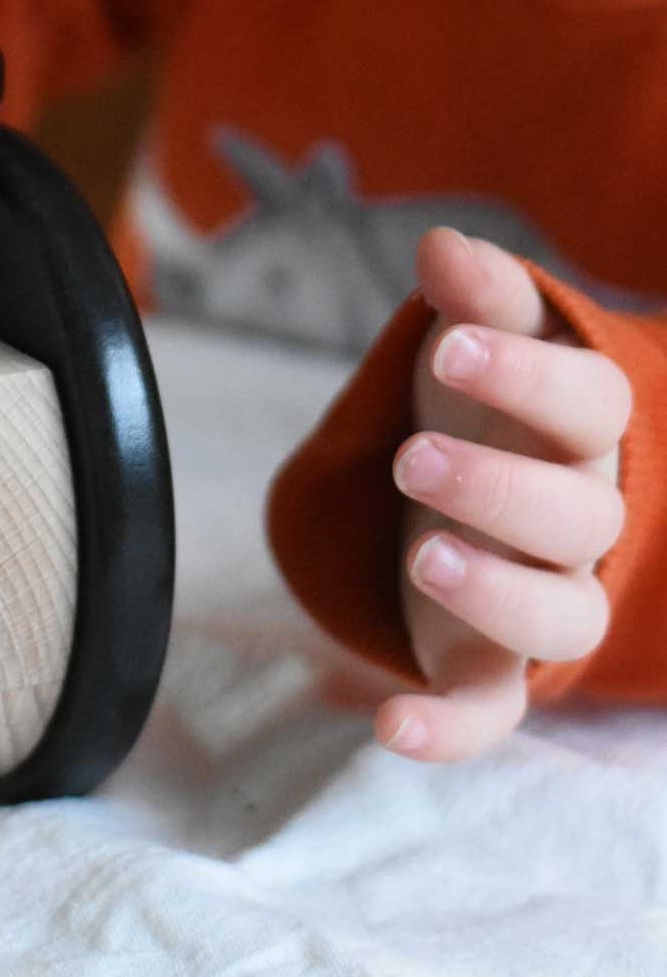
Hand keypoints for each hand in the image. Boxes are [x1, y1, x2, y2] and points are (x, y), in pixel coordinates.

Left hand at [375, 228, 629, 761]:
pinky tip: (389, 729)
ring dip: (499, 595)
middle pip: (575, 516)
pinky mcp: (489, 665)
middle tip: (414, 455)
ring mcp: (539, 597)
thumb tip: (442, 247)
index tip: (446, 341)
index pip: (587, 403)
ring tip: (426, 558)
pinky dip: (447, 729)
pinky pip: (489, 711)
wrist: (475, 489)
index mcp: (581, 432)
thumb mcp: (478, 340)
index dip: (524, 375)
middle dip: (499, 487)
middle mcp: (577, 522)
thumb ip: (475, 297)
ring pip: (558, 616)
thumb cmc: (485, 406)